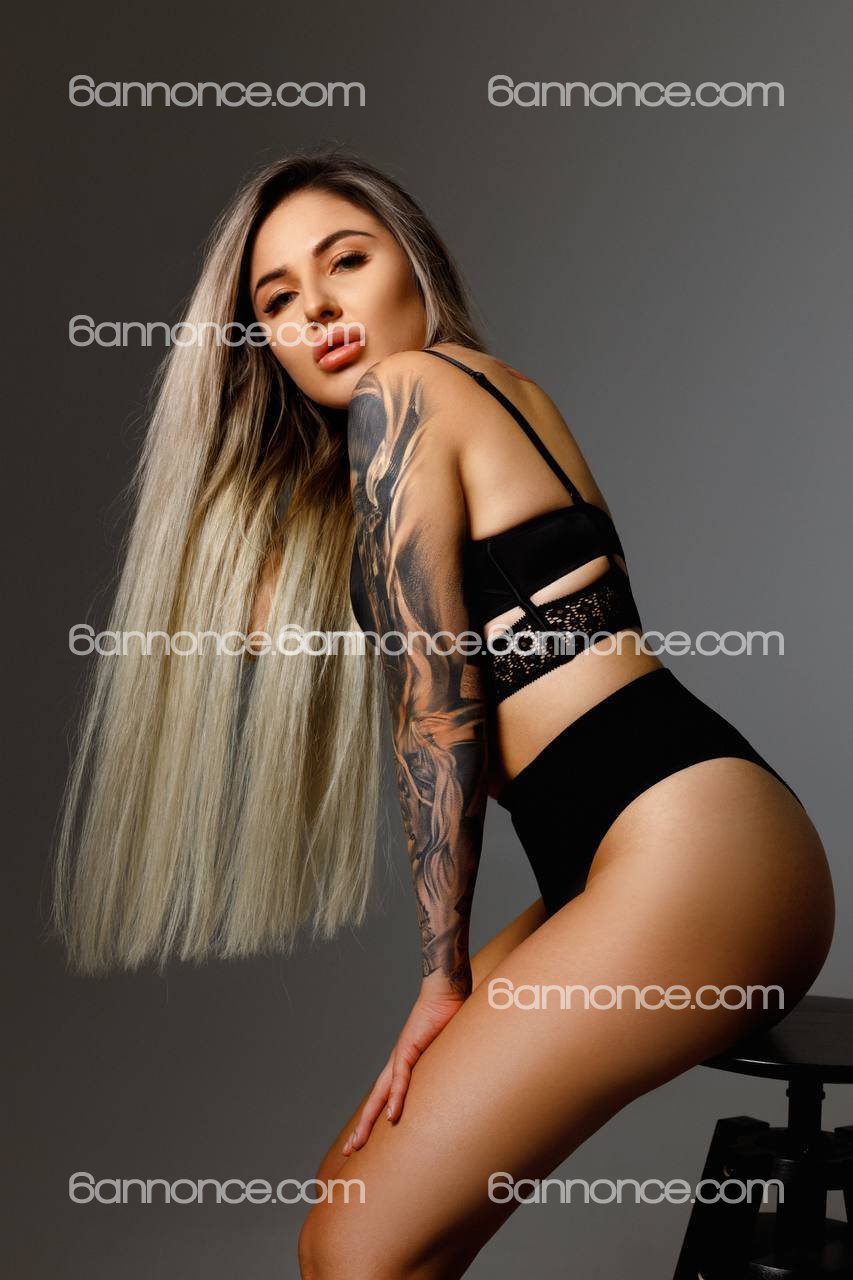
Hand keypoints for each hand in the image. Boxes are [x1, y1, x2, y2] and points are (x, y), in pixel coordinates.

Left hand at [341, 982, 467, 1154]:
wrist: (445, 992)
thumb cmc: (449, 1019)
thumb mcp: (446, 1053)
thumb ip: (445, 1070)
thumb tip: (459, 1086)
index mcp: (404, 1065)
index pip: (384, 1097)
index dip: (374, 1118)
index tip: (365, 1139)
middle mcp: (397, 1063)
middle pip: (375, 1101)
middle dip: (362, 1126)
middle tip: (348, 1151)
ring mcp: (401, 1056)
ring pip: (381, 1094)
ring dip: (369, 1119)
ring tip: (359, 1142)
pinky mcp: (410, 1048)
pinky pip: (401, 1078)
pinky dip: (396, 1097)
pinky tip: (391, 1115)